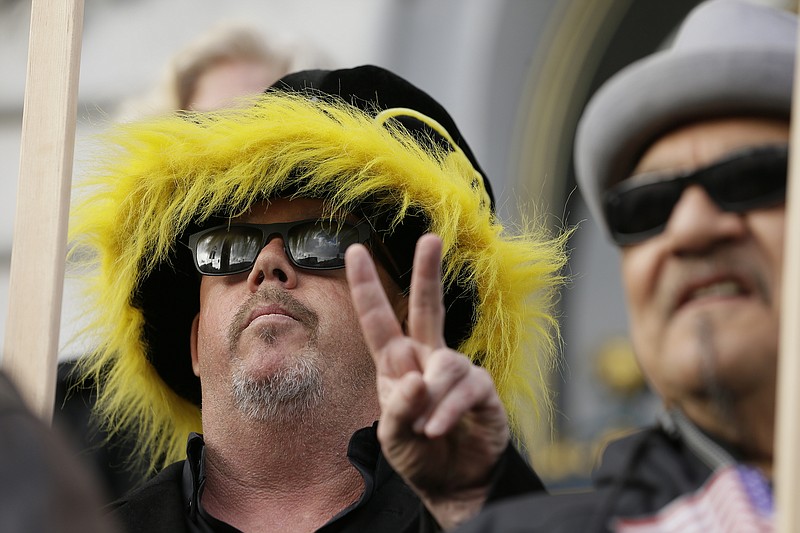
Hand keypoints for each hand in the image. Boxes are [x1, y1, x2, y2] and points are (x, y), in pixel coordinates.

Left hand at [346, 234, 509, 529]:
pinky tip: (438, 429)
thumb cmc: (418, 454)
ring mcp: (457, 371)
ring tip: (426, 430)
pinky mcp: (482, 389)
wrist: (453, 484)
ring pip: (445, 363)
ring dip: (432, 400)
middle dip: (427, 272)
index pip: (379, 320)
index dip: (366, 287)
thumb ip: (398, 409)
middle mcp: (427, 359)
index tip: (355, 251)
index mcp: (398, 364)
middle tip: (430, 238)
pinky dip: (448, 411)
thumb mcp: (392, 437)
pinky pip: (467, 388)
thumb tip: (416, 380)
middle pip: (427, 307)